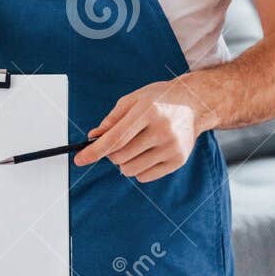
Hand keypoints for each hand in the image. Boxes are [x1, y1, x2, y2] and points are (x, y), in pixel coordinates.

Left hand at [73, 80, 206, 182]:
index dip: (94, 151)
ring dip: (124, 162)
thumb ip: (112, 119)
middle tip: (117, 143)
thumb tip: (93, 137)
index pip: (115, 138)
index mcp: (148, 111)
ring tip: (134, 147)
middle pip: (120, 157)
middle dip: (110, 153)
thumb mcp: (134, 99)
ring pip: (130, 170)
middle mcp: (162, 130)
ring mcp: (172, 147)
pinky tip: (147, 153)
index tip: (79, 159)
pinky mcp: (178, 160)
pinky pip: (145, 176)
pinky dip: (138, 169)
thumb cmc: (159, 99)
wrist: (195, 103)